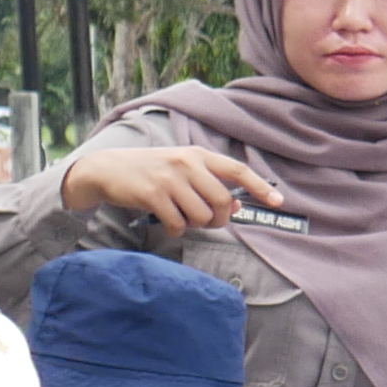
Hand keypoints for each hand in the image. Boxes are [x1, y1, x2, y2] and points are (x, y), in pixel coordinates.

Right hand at [62, 145, 282, 229]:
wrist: (108, 169)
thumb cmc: (152, 172)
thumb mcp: (183, 171)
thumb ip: (209, 185)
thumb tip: (236, 204)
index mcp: (198, 155)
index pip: (237, 170)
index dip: (260, 187)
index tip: (278, 201)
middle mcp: (187, 163)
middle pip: (222, 201)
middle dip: (219, 219)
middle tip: (207, 221)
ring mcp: (169, 178)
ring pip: (202, 215)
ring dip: (196, 225)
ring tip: (182, 217)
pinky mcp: (153, 194)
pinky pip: (178, 224)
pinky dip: (177, 230)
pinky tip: (169, 223)